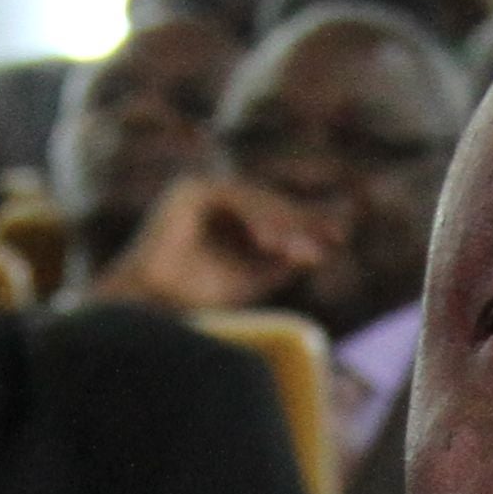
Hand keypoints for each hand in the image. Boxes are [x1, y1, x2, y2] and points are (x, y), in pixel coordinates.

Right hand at [90, 172, 338, 316]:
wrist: (153, 302)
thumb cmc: (197, 296)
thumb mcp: (252, 279)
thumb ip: (281, 261)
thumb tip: (319, 250)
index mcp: (232, 221)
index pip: (277, 216)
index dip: (308, 225)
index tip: (339, 238)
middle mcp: (217, 202)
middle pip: (271, 203)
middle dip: (302, 220)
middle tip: (333, 235)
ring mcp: (202, 192)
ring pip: (255, 200)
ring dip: (280, 224)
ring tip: (296, 250)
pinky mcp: (190, 191)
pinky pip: (233, 198)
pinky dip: (253, 217)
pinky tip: (267, 242)